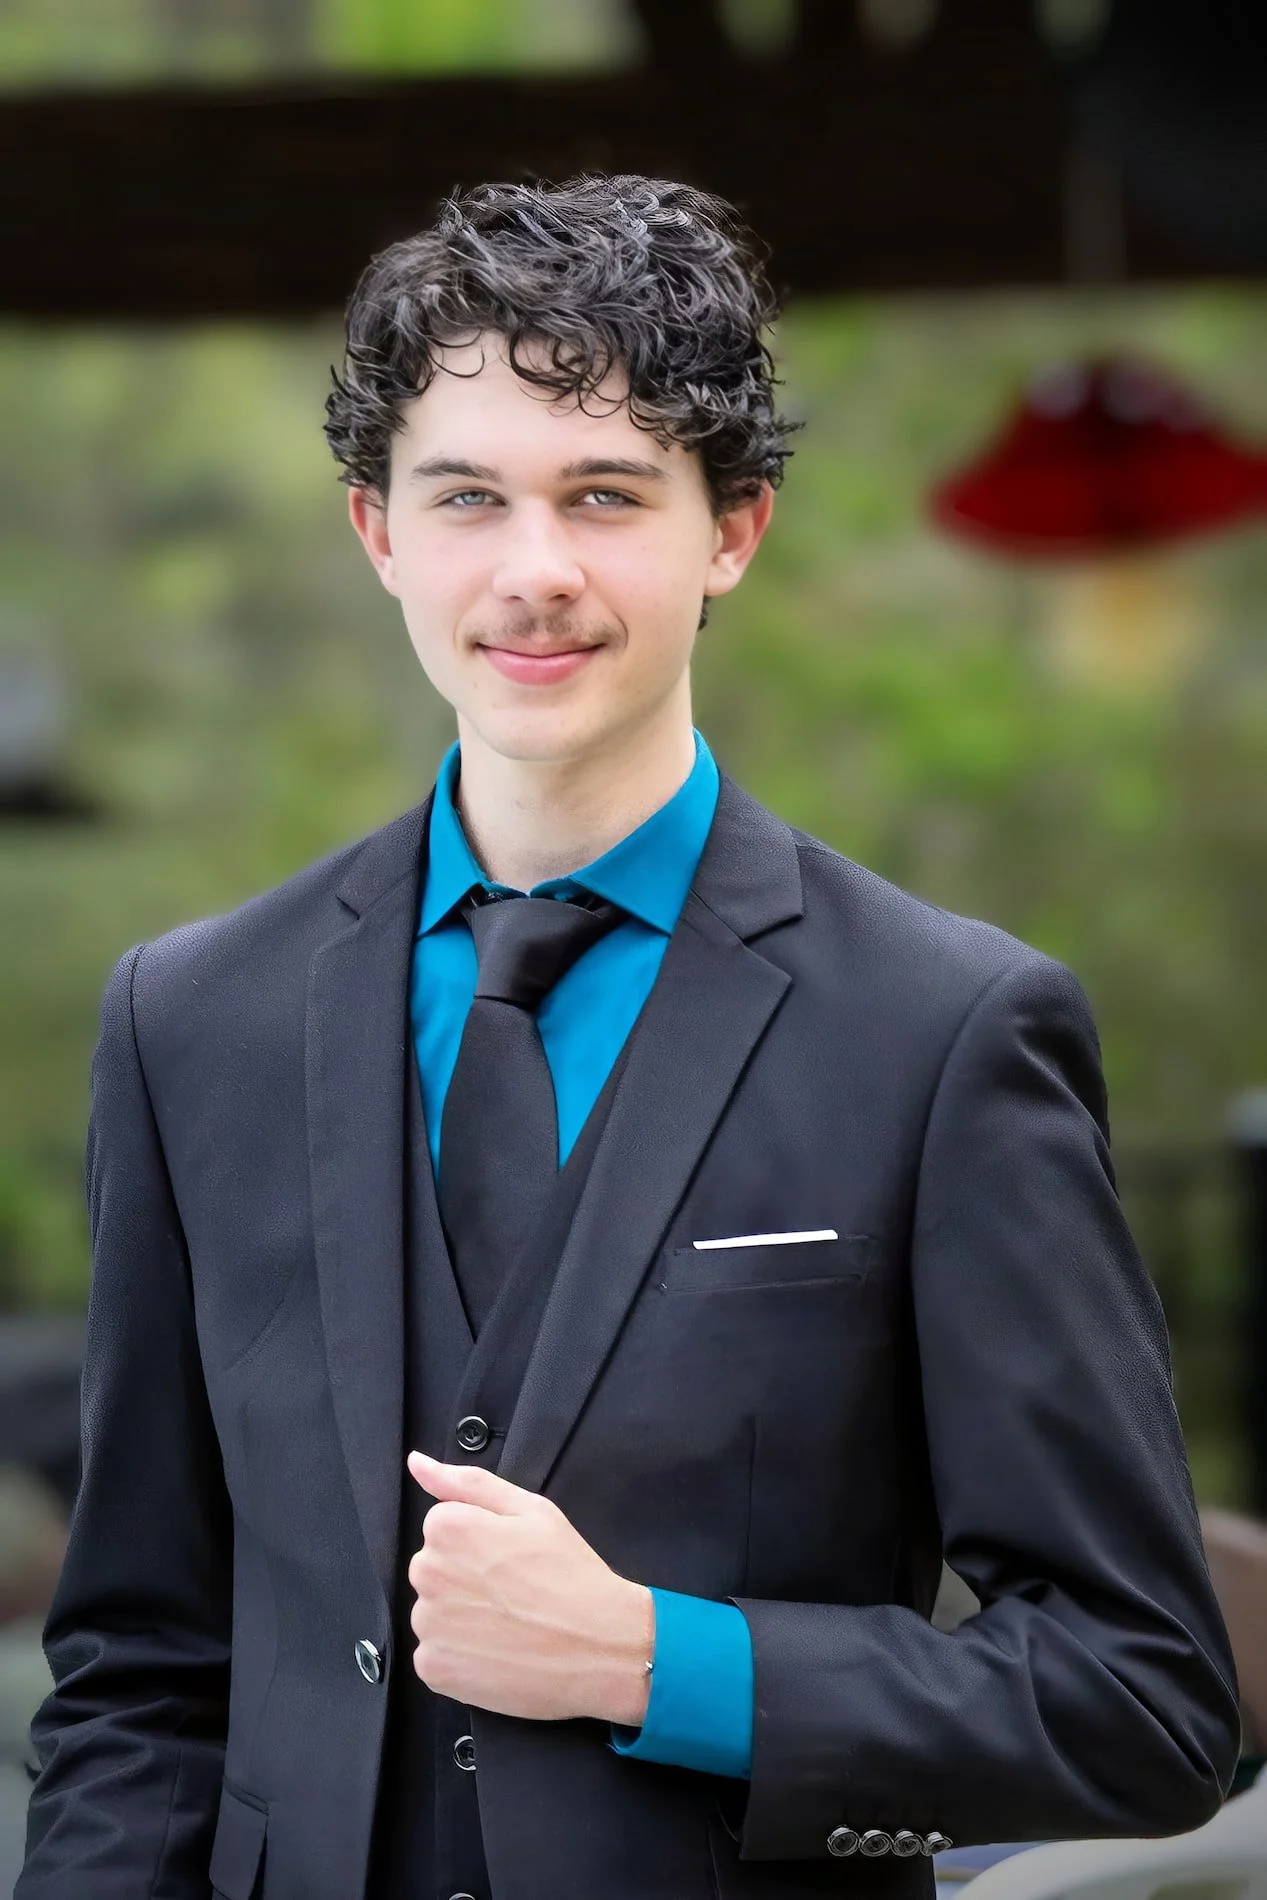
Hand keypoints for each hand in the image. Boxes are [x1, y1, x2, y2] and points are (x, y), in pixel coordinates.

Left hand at [406, 1451, 653, 1725]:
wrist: (601, 1646)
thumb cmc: (570, 1573)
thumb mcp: (531, 1509)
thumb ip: (467, 1482)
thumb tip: (417, 1462)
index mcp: (448, 1528)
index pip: (442, 1527)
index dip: (479, 1542)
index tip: (510, 1560)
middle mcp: (428, 1573)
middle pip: (433, 1569)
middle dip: (463, 1578)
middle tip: (513, 1593)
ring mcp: (428, 1626)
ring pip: (433, 1613)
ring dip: (459, 1619)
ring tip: (508, 1626)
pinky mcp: (434, 1669)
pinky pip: (434, 1655)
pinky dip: (459, 1658)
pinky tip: (496, 1654)